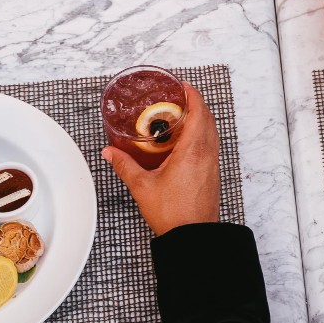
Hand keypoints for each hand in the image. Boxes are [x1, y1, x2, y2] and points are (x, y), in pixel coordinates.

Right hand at [102, 82, 220, 236]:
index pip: (199, 113)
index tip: (183, 86)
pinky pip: (211, 144)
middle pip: (208, 118)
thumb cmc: (172, 213)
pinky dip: (202, 134)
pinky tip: (187, 141)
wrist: (192, 236)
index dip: (193, 95)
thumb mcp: (142, 186)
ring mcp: (213, 163)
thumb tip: (110, 152)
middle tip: (178, 98)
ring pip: (211, 131)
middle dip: (196, 104)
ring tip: (181, 116)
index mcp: (193, 150)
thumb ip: (125, 166)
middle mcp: (207, 153)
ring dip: (201, 119)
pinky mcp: (212, 172)